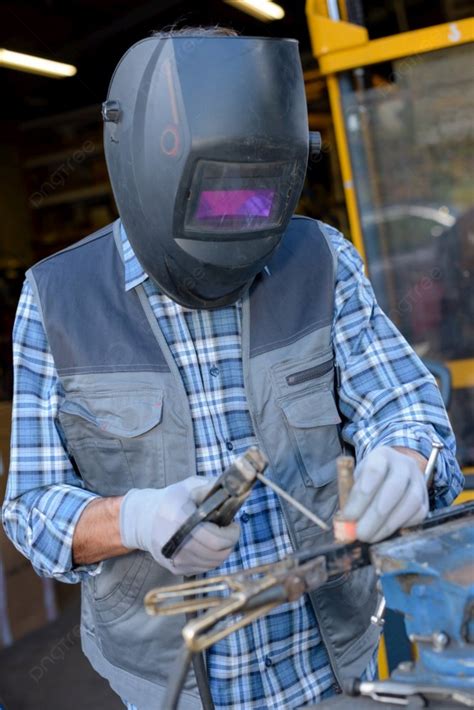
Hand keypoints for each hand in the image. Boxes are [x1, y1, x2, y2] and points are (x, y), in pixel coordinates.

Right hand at [120, 477, 239, 574]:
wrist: (143, 519)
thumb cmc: (170, 501)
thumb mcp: (189, 486)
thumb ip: (211, 487)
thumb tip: (234, 488)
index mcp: (180, 519)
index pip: (216, 540)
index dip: (231, 534)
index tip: (233, 524)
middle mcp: (176, 543)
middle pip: (217, 554)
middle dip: (230, 542)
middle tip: (228, 531)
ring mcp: (175, 559)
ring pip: (213, 564)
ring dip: (222, 551)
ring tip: (218, 536)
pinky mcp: (175, 568)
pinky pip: (203, 568)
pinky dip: (210, 558)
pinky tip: (206, 545)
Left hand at [342, 446, 428, 541]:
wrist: (393, 471)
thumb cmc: (369, 478)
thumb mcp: (356, 478)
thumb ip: (351, 497)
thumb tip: (346, 522)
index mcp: (382, 455)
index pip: (374, 471)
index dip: (361, 496)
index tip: (348, 516)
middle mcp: (404, 465)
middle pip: (393, 490)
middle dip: (374, 516)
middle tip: (359, 534)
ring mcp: (418, 481)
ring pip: (409, 503)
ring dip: (388, 525)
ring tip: (370, 536)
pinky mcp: (426, 499)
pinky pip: (418, 515)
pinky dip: (401, 526)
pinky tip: (385, 531)